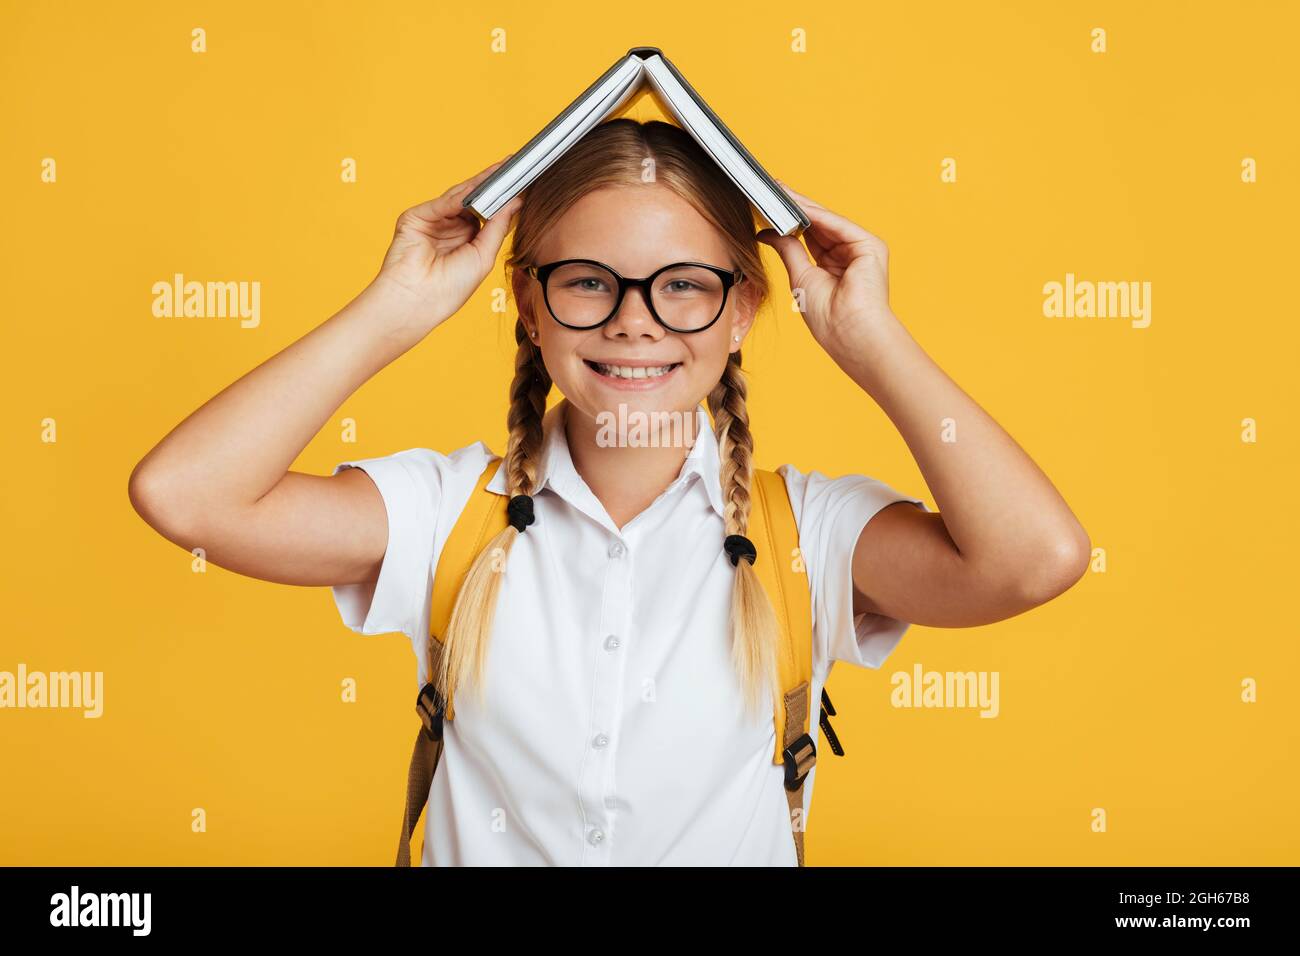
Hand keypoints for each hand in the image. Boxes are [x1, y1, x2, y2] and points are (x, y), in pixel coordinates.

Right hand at [371, 154, 523, 331]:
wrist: (417, 301)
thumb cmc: (449, 289)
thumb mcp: (483, 255)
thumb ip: (498, 227)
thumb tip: (516, 201)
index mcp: (468, 239)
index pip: (489, 213)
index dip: (505, 199)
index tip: (525, 184)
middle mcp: (451, 227)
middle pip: (475, 200)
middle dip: (494, 185)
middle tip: (515, 167)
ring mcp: (433, 221)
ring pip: (459, 197)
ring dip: (479, 185)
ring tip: (501, 172)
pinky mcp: (416, 217)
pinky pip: (441, 204)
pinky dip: (458, 198)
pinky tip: (475, 192)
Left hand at [757, 181, 893, 349]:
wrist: (850, 334)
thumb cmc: (829, 318)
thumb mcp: (800, 277)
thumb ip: (788, 249)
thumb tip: (768, 231)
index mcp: (833, 267)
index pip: (810, 237)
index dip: (789, 221)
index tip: (767, 206)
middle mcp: (848, 255)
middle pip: (818, 225)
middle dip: (794, 208)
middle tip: (770, 189)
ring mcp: (861, 249)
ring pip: (826, 221)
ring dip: (801, 207)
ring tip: (777, 193)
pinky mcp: (870, 246)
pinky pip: (837, 225)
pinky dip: (816, 214)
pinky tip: (796, 205)